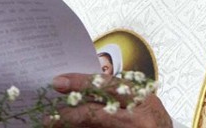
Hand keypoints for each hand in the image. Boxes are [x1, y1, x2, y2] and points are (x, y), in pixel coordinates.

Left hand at [47, 73, 171, 127]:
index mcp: (144, 100)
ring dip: (73, 127)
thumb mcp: (145, 102)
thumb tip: (83, 89)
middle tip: (50, 115)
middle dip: (69, 114)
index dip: (80, 83)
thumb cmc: (156, 122)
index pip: (107, 86)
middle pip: (95, 114)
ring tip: (57, 125)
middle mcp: (138, 121)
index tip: (59, 82)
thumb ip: (119, 94)